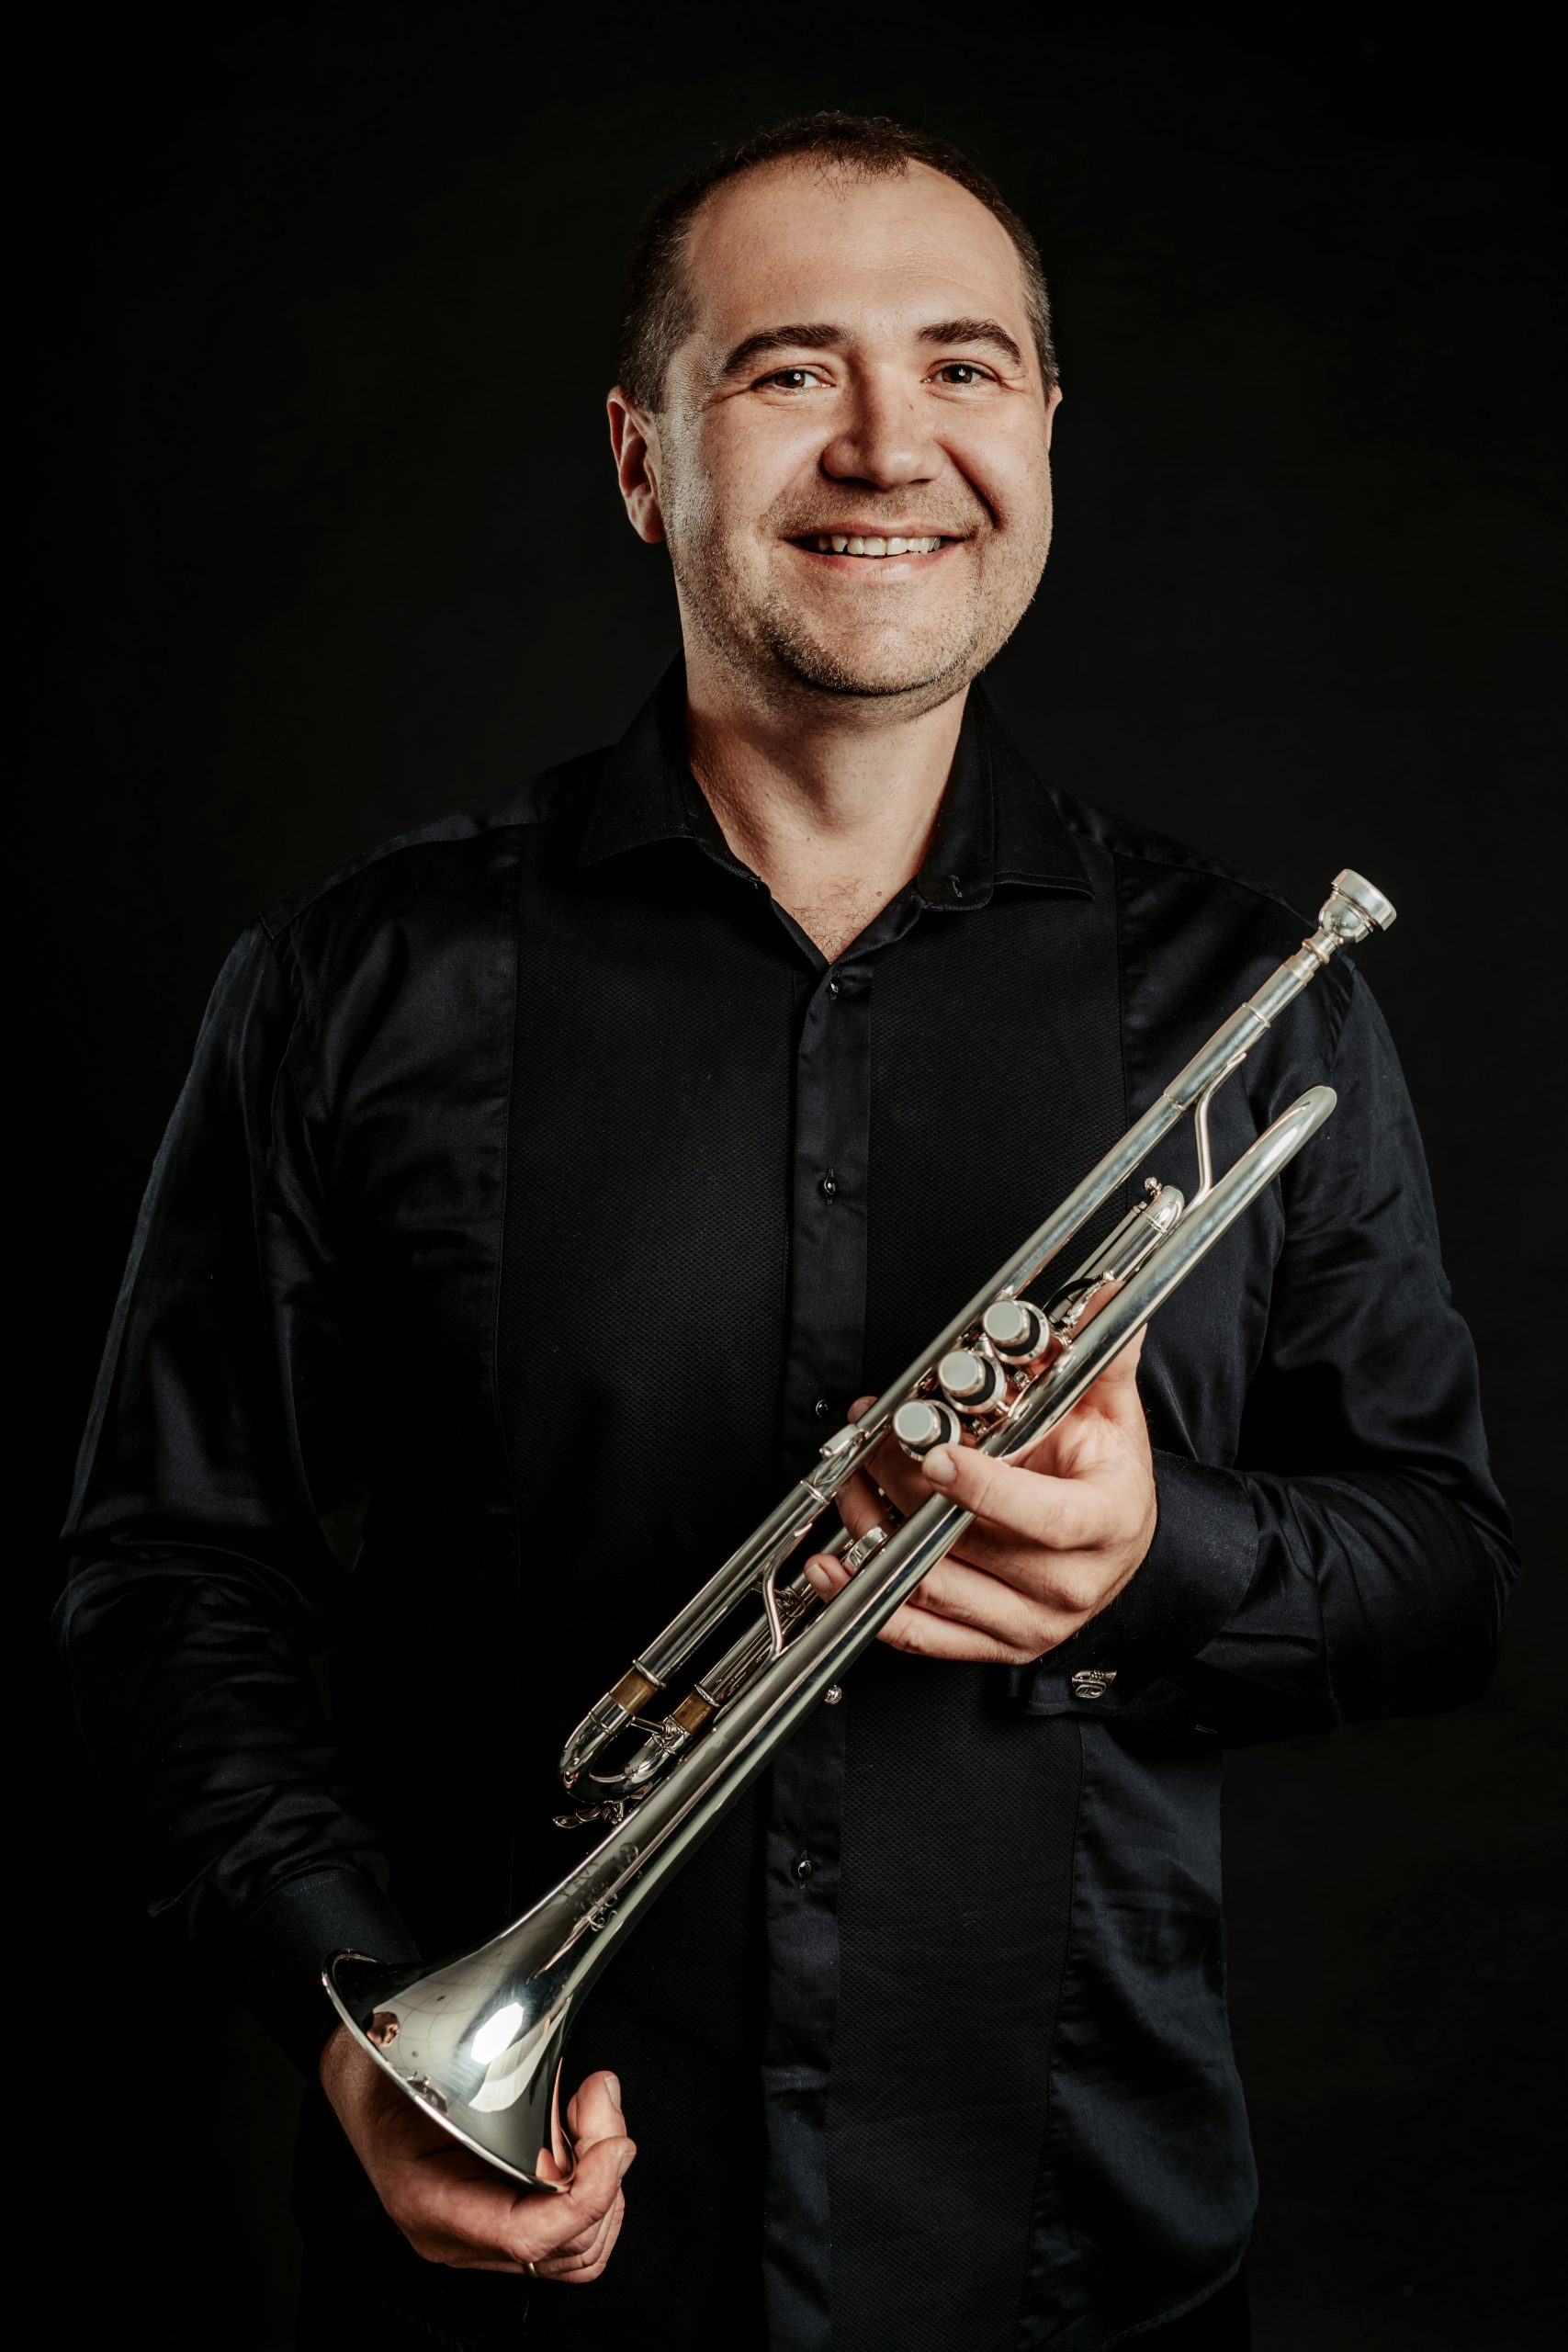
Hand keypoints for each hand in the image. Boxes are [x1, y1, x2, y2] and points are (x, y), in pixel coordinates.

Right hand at [320, 2025, 634, 2281]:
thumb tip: (591, 2092)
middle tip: (601, 2101)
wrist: (361, 2078)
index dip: (587, 2195)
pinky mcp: (499, 2223)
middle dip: (606, 2173)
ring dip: (606, 2182)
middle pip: (568, 2248)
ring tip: (591, 2113)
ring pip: (580, 2253)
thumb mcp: (433, 2068)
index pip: (527, 2236)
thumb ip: (507, 2086)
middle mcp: (458, 2238)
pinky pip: (568, 2237)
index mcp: (432, 2206)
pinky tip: (581, 2135)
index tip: (615, 2142)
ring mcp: (480, 2239)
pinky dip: (594, 2189)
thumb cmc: (388, 2068)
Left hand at [804, 1328, 1156, 1664]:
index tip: (937, 1456)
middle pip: (970, 1542)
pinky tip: (834, 1564)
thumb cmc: (1107, 1479)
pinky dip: (866, 1597)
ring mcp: (1030, 1623)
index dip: (986, 1490)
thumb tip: (1110, 1296)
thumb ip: (1102, 1355)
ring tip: (851, 1480)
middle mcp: (1069, 1583)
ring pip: (932, 1583)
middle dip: (905, 1486)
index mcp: (1107, 1523)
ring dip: (875, 1529)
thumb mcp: (1113, 1414)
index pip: (1046, 1518)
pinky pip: (920, 1634)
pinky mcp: (993, 1646)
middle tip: (872, 1439)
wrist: (1117, 1545)